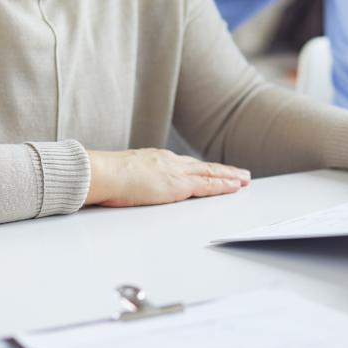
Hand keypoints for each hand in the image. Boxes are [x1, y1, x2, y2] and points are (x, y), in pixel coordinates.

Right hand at [85, 149, 250, 206]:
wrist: (102, 173)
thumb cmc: (105, 176)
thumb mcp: (122, 174)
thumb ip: (133, 178)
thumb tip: (128, 185)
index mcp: (156, 159)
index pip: (186, 165)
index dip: (203, 169)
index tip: (215, 170)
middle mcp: (170, 162)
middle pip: (204, 166)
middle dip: (224, 171)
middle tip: (241, 174)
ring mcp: (176, 172)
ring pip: (211, 174)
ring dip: (230, 177)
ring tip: (245, 180)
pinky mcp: (179, 185)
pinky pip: (208, 186)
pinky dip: (223, 186)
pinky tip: (235, 187)